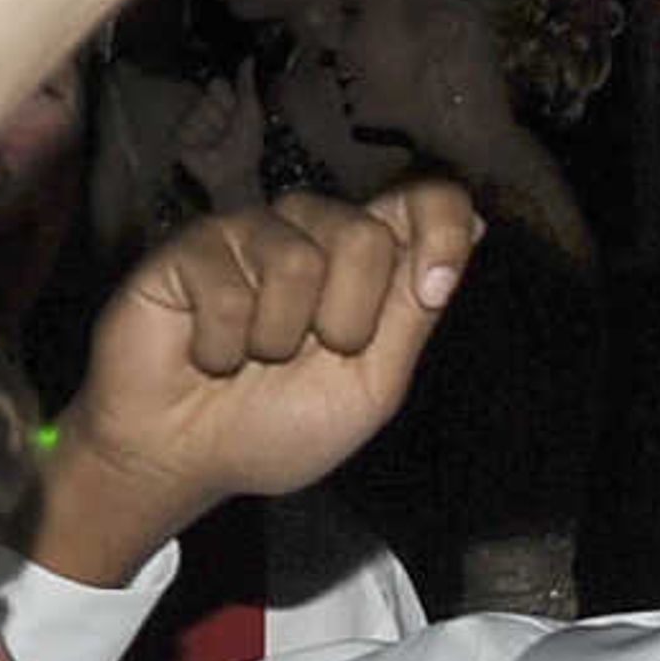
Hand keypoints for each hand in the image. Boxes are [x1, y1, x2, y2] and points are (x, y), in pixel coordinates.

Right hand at [43, 183, 477, 583]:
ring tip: (251, 359)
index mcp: (366, 264)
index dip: (441, 229)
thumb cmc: (275, 425)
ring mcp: (250, 233)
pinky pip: (228, 291)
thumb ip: (412, 311)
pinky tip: (206, 357)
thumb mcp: (369, 385)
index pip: (424, 202)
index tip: (435, 287)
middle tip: (310, 356)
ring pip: (298, 259)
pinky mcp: (191, 247)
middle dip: (346, 322)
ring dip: (277, 340)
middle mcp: (312, 233)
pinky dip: (221, 349)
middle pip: (366, 234)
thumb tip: (475, 229)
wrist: (185, 458)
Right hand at [174, 58, 268, 212]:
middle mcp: (203, 108)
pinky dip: (196, 142)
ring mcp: (190, 122)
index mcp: (221, 100)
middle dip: (219, 119)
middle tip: (226, 134)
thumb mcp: (251, 113)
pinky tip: (203, 151)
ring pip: (194, 114)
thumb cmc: (247, 147)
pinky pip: (184, 130)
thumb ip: (247, 85)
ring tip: (216, 145)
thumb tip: (248, 57)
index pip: (216, 84)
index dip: (227, 100)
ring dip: (209, 133)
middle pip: (205, 99)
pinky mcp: (178, 138)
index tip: (235, 115)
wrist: (235, 174)